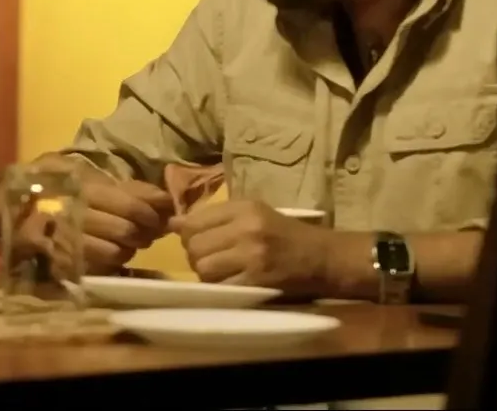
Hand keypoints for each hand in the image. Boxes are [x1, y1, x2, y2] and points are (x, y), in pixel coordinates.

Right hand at [5, 158, 173, 274]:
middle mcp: (73, 213)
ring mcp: (64, 240)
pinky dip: (109, 262)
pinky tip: (108, 254)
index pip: (129, 205)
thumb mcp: (88, 178)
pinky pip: (96, 267)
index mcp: (81, 188)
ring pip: (114, 253)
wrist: (9, 205)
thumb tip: (166, 199)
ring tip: (125, 243)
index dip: (149, 214)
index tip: (157, 218)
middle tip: (144, 232)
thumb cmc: (56, 188)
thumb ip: (128, 188)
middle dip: (142, 234)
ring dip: (126, 250)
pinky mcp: (57, 261)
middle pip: (125, 231)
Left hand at [171, 199, 337, 293]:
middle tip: (210, 260)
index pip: (193, 221)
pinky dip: (220, 289)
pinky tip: (232, 285)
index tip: (198, 242)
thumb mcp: (253, 214)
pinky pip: (220, 287)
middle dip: (195, 256)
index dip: (187, 235)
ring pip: (204, 268)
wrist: (324, 258)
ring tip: (221, 273)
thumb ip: (214, 217)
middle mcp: (246, 228)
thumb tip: (173, 223)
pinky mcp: (257, 281)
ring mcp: (252, 255)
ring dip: (206, 275)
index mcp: (244, 207)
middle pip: (194, 246)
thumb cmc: (285, 234)